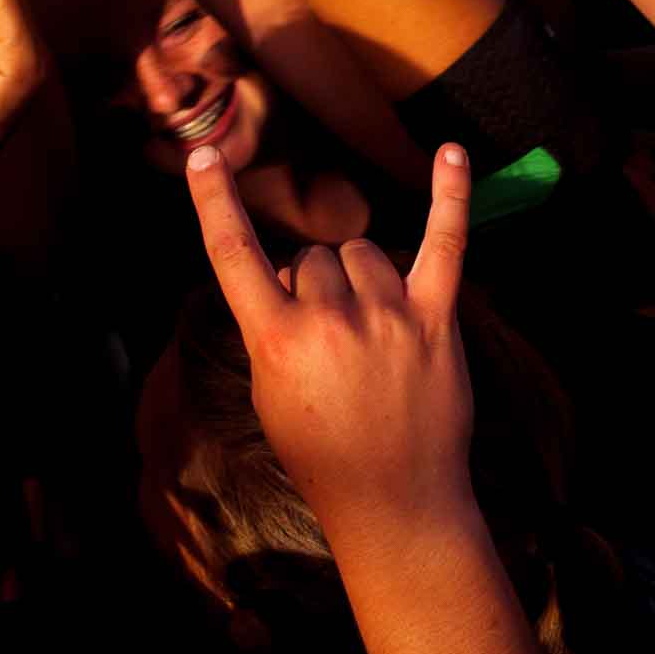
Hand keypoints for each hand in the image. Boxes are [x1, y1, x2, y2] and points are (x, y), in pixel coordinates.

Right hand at [185, 141, 475, 544]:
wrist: (395, 502)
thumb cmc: (320, 451)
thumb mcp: (268, 392)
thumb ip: (272, 326)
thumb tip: (293, 276)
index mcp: (276, 339)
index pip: (232, 252)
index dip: (213, 200)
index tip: (204, 156)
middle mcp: (329, 318)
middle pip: (311, 256)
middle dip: (313, 288)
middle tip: (329, 341)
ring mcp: (387, 315)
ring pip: (360, 253)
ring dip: (359, 278)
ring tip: (369, 330)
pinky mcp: (436, 318)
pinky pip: (446, 241)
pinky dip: (451, 195)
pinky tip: (449, 152)